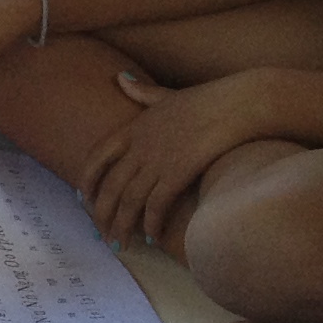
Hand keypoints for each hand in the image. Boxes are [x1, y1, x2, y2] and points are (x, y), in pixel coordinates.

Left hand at [79, 65, 265, 242]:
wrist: (240, 103)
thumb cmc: (210, 99)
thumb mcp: (168, 94)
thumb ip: (142, 92)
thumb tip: (120, 78)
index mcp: (134, 127)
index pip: (98, 157)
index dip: (87, 179)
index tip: (82, 198)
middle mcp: (140, 146)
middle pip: (110, 186)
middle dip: (102, 213)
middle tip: (102, 233)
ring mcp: (158, 159)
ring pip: (129, 200)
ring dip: (123, 226)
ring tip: (121, 243)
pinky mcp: (178, 172)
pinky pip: (156, 205)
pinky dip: (151, 224)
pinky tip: (152, 238)